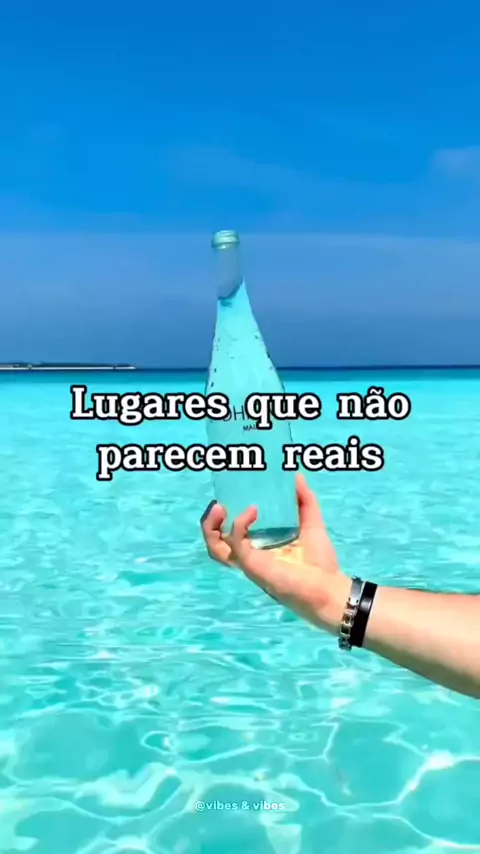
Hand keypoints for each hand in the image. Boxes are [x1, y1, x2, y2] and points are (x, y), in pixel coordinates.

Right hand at [201, 474, 349, 634]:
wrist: (329, 588)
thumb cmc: (320, 562)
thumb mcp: (311, 524)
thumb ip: (304, 500)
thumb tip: (296, 475)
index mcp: (259, 547)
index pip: (230, 533)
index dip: (224, 516)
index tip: (229, 495)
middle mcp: (250, 555)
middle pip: (216, 542)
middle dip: (210, 522)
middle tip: (218, 503)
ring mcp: (249, 562)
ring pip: (216, 548)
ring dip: (211, 527)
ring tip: (219, 507)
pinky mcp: (253, 566)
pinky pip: (236, 545)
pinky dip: (240, 525)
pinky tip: (253, 511)